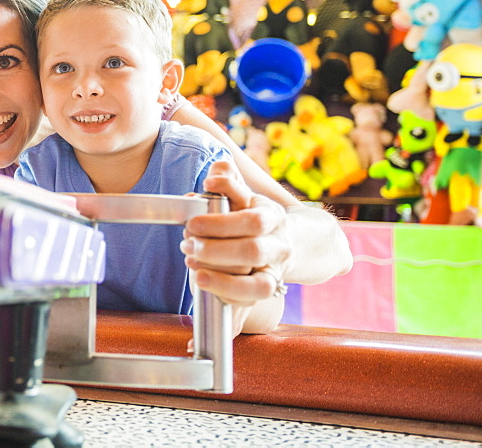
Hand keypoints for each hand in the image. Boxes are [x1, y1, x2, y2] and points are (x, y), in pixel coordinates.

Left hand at [181, 160, 290, 333]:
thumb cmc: (253, 217)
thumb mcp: (244, 195)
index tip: (192, 224)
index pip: (252, 220)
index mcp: (272, 217)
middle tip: (188, 244)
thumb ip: (229, 181)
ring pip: (258, 286)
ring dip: (224, 281)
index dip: (221, 223)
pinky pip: (249, 308)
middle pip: (253, 252)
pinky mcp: (264, 294)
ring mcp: (275, 273)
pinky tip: (200, 299)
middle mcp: (278, 247)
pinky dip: (227, 311)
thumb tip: (217, 170)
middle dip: (216, 250)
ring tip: (195, 270)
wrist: (293, 243)